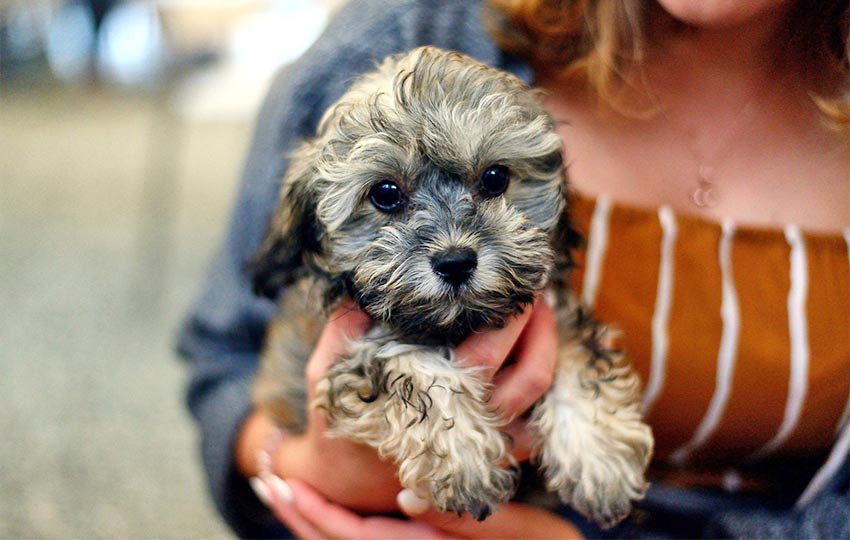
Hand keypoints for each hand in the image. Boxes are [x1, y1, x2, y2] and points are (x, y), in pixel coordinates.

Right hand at [239, 297, 558, 510]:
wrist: (350, 480)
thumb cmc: (342, 422)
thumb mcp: (326, 375)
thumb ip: (340, 333)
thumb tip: (360, 294)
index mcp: (435, 398)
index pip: (488, 350)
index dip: (512, 315)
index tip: (513, 280)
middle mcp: (472, 423)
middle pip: (530, 371)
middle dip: (539, 322)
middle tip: (534, 285)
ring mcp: (491, 442)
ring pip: (540, 393)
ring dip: (549, 346)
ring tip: (541, 309)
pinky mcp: (500, 452)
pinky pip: (540, 415)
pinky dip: (545, 380)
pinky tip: (535, 346)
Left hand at [252, 478, 581, 539]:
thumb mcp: (513, 531)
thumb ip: (459, 520)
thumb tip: (404, 498)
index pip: (354, 538)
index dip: (314, 512)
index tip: (283, 484)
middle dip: (300, 515)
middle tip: (267, 483)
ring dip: (313, 520)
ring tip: (286, 491)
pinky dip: (342, 525)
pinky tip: (334, 507)